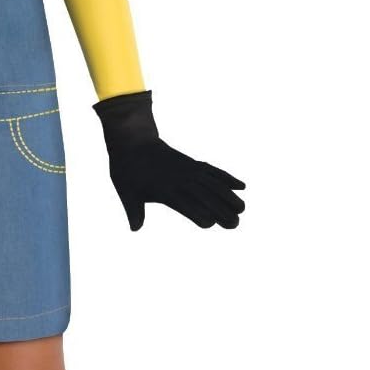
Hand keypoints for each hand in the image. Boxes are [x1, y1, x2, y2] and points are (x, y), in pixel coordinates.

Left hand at [92, 89, 245, 231]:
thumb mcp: (126, 191)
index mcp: (163, 189)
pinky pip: (214, 171)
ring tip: (242, 209)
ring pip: (214, 183)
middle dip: (220, 209)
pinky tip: (242, 186)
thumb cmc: (127, 169)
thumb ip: (134, 210)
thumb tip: (135, 228)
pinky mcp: (193, 165)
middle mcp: (180, 179)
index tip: (209, 223)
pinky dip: (228, 178)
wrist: (133, 140)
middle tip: (235, 224)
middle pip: (204, 195)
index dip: (196, 212)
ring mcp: (189, 170)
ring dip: (229, 195)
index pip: (183, 203)